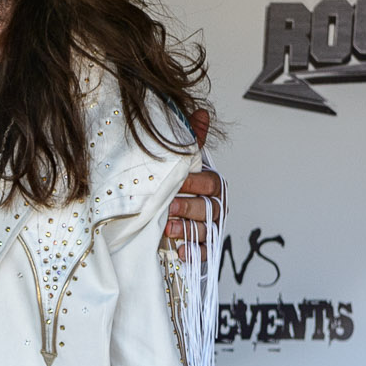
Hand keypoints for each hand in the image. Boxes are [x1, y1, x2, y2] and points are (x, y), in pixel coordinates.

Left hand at [167, 110, 224, 248]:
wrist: (153, 211)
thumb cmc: (171, 184)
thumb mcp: (177, 160)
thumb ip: (190, 139)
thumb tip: (201, 112)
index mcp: (209, 184)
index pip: (211, 184)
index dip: (196, 184)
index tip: (179, 182)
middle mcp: (212, 206)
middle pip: (210, 208)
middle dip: (189, 207)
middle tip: (170, 207)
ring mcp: (207, 227)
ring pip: (206, 230)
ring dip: (188, 230)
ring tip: (169, 228)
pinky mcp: (199, 246)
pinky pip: (203, 253)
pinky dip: (193, 253)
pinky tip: (180, 251)